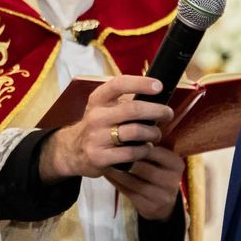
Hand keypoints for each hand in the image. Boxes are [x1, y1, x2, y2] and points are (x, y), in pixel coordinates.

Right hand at [38, 75, 173, 182]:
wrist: (73, 150)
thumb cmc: (98, 125)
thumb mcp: (103, 107)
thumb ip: (124, 101)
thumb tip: (157, 95)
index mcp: (98, 99)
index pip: (118, 84)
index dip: (140, 83)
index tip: (158, 86)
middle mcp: (96, 116)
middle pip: (132, 109)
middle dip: (156, 111)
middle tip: (168, 113)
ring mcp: (96, 137)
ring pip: (135, 132)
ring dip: (152, 133)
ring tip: (156, 135)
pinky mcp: (99, 157)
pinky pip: (131, 152)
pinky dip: (144, 150)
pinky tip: (145, 148)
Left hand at [105, 144, 183, 219]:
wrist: (164, 204)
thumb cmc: (158, 172)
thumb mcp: (160, 160)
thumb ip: (148, 148)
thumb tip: (124, 131)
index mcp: (176, 164)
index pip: (151, 151)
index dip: (133, 144)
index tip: (119, 138)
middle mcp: (171, 180)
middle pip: (139, 165)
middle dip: (122, 157)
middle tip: (106, 148)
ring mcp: (161, 195)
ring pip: (130, 179)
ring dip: (114, 169)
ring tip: (104, 159)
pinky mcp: (149, 206)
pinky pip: (125, 190)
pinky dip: (114, 180)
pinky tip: (107, 172)